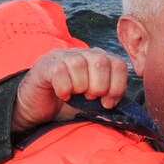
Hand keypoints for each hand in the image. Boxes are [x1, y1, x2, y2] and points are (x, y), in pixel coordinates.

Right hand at [11, 47, 128, 134]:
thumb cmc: (67, 105)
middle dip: (100, 86)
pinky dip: (64, 87)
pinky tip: (62, 95)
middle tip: (89, 98)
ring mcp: (62, 56)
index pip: (118, 64)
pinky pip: (59, 71)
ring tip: (75, 95)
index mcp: (97, 60)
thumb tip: (125, 107)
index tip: (108, 103)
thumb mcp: (93, 103)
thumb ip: (108, 99)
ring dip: (80, 86)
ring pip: (79, 64)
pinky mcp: (45, 65)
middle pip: (100, 61)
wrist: (38, 109)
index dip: (117, 86)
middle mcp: (81, 53)